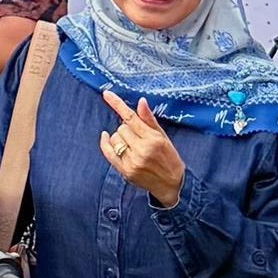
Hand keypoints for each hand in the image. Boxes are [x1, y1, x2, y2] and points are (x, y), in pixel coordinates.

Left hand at [98, 90, 184, 206]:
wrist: (172, 184)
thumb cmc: (169, 157)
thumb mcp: (163, 136)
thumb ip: (149, 120)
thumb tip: (140, 102)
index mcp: (153, 139)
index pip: (131, 117)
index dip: (117, 104)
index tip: (106, 94)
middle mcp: (142, 150)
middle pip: (122, 127)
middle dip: (127, 128)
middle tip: (137, 136)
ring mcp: (132, 161)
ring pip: (115, 138)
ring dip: (120, 137)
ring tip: (132, 144)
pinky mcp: (124, 171)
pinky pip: (108, 152)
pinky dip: (106, 143)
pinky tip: (106, 138)